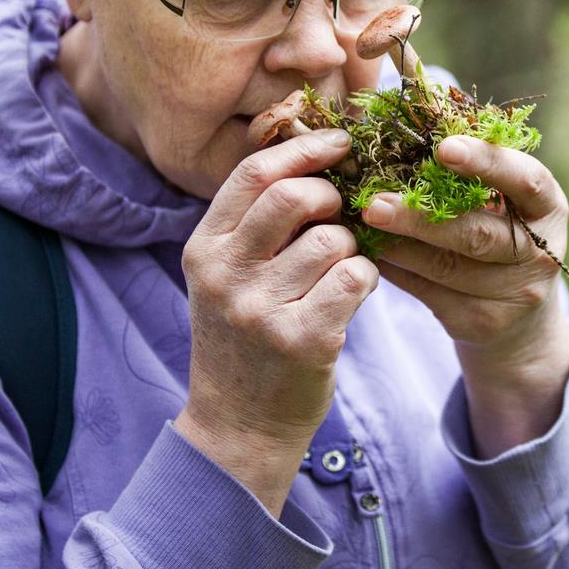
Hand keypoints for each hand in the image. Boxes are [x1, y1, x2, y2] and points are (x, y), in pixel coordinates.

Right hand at [176, 129, 378, 513]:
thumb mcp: (223, 276)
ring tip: (339, 270)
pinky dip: (364, 278)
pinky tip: (351, 294)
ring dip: (350, 247)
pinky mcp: (302, 340)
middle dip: (330, 196)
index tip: (337, 143)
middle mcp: (225, 274)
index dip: (302, 150)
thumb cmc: (241, 337)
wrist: (238, 425)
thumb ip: (253, 223)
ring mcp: (261, 309)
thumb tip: (314, 160)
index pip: (253, 174)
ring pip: (333, 239)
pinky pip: (355, 277)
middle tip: (338, 215)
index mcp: (203, 248)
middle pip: (294, 196)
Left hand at [362, 134, 568, 454]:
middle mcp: (538, 251)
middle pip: (477, 234)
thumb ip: (462, 164)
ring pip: (444, 267)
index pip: (524, 180)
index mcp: (546, 205)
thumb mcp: (497, 194)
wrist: (517, 308)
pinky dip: (393, 268)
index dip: (485, 162)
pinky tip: (367, 249)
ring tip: (359, 222)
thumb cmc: (494, 223)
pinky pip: (427, 291)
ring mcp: (513, 292)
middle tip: (373, 203)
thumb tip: (393, 124)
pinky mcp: (481, 321)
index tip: (443, 148)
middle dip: (420, 218)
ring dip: (395, 243)